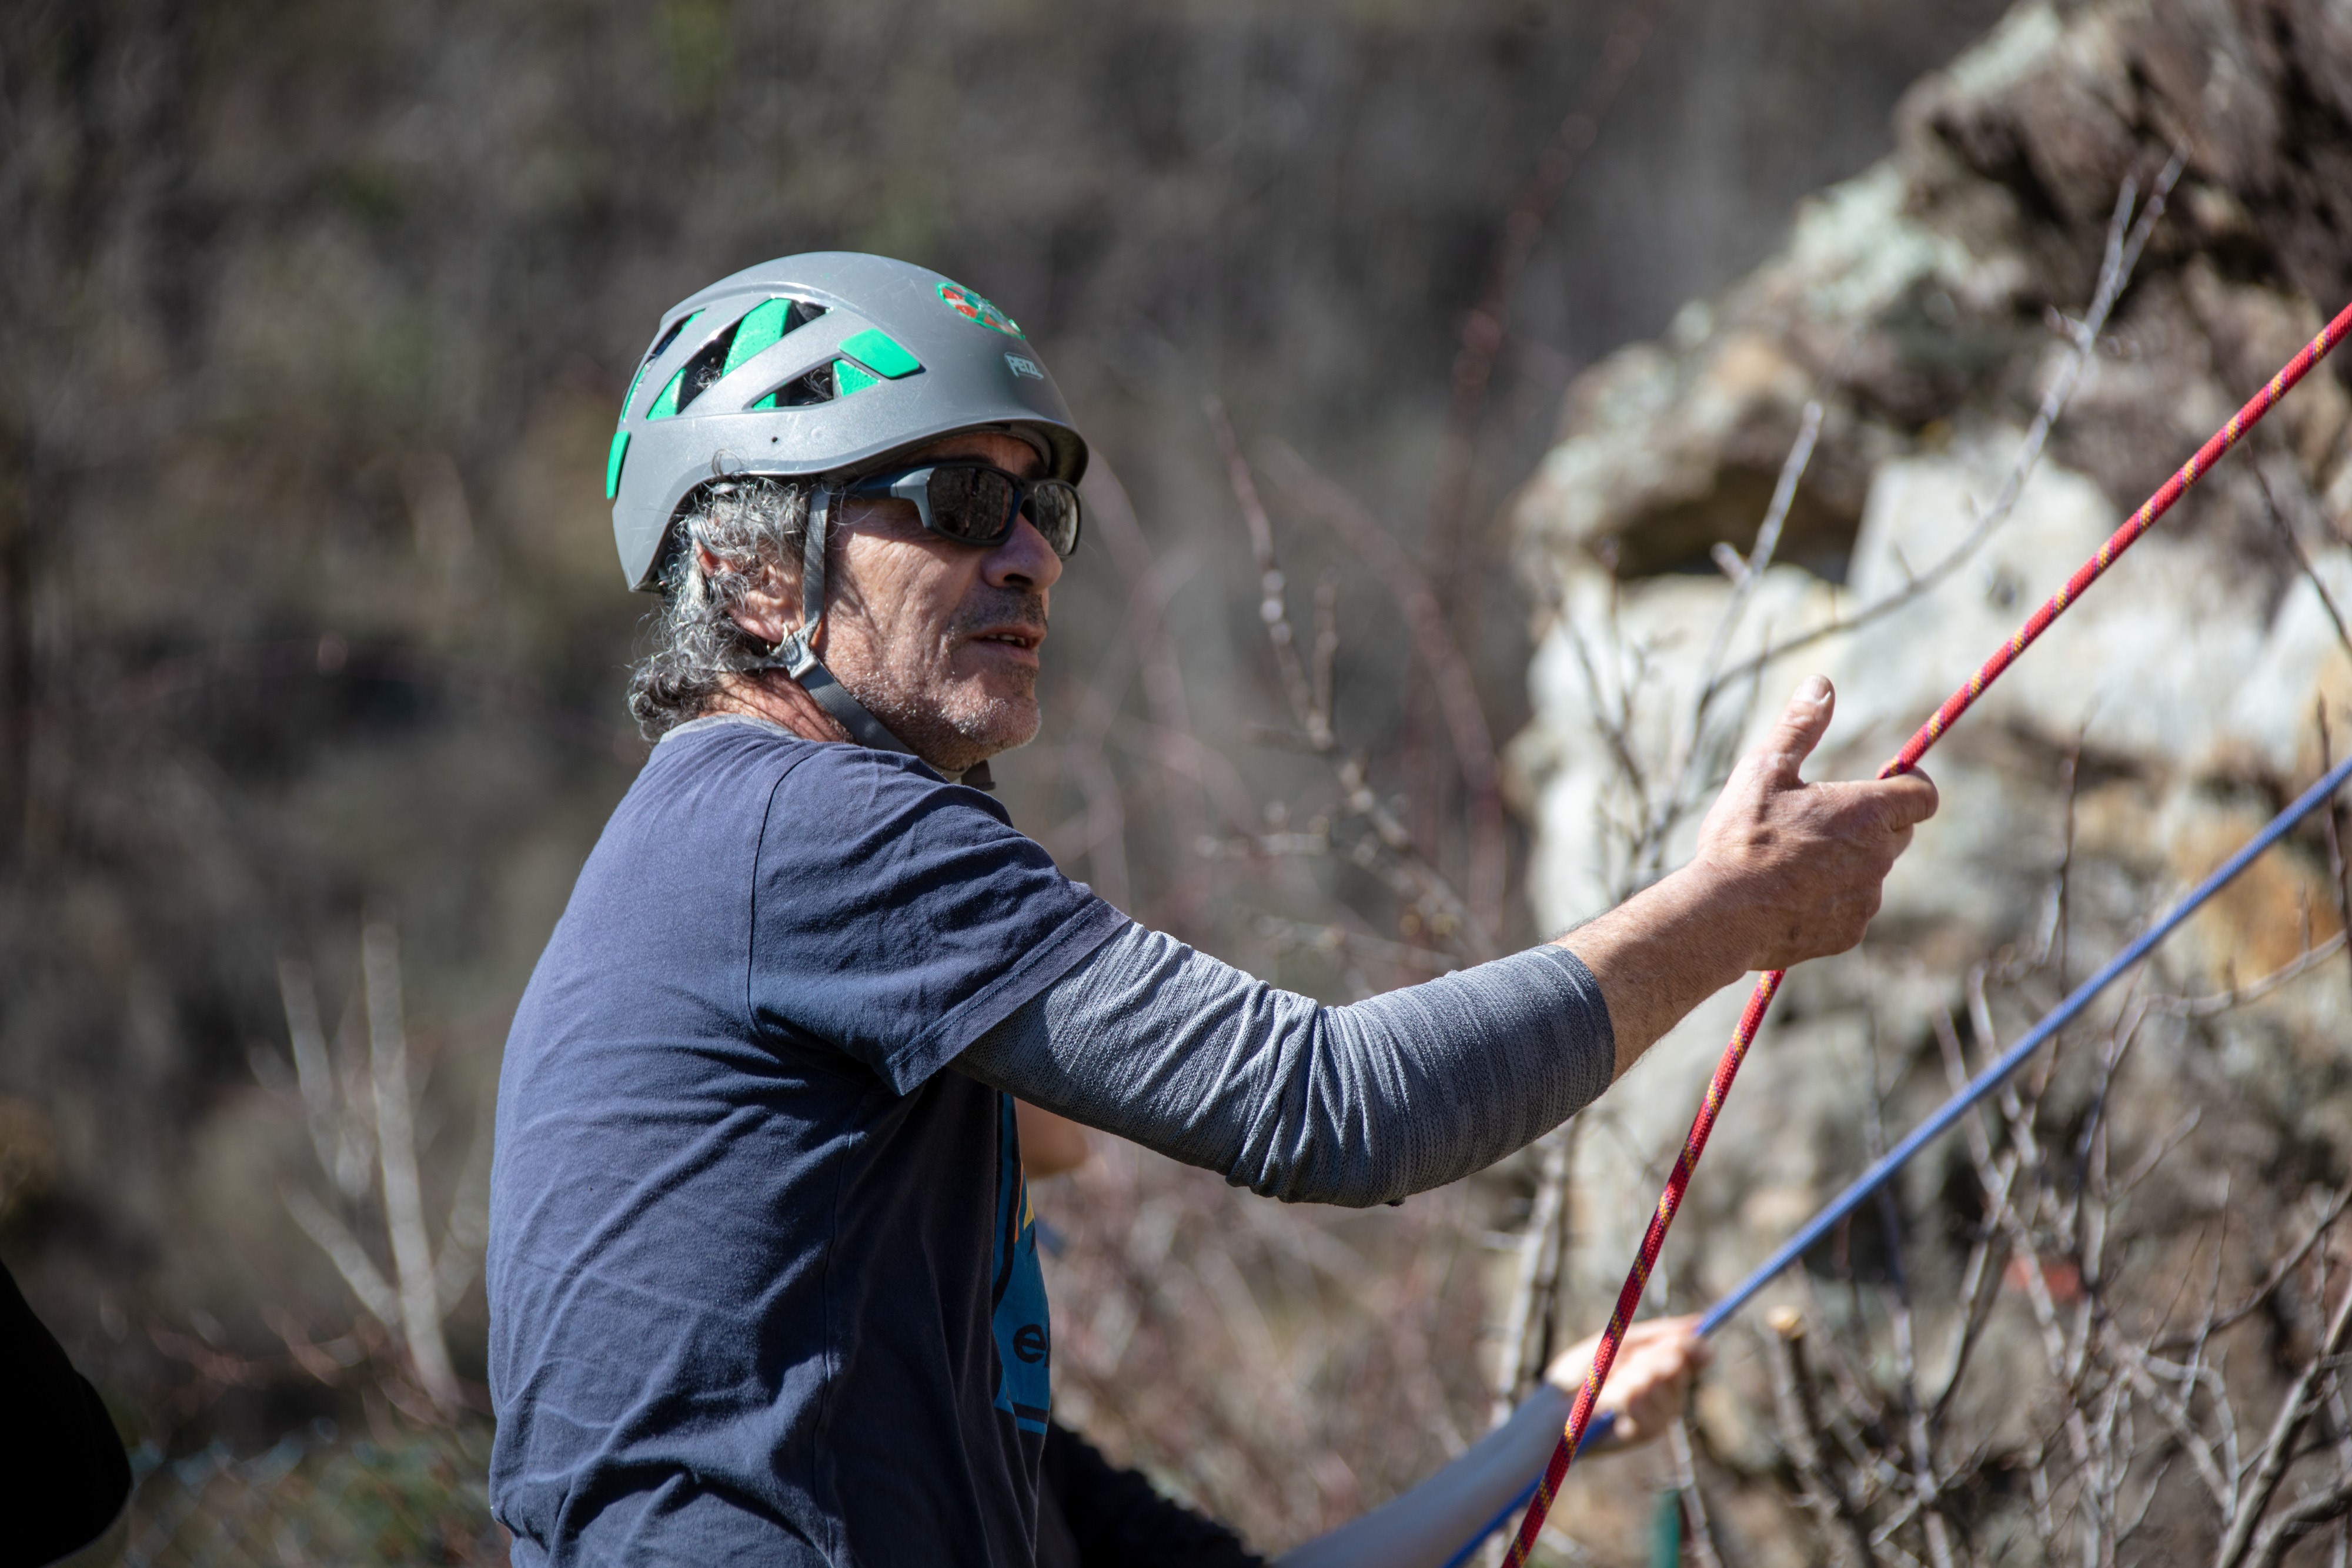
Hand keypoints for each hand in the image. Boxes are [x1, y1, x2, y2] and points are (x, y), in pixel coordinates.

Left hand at [1543, 1315, 1709, 1449]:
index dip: (1690, 1345)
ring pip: (1658, 1380)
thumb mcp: (1621, 1341)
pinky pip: (1642, 1401)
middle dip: (1650, 1355)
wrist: (1558, 1402)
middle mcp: (1670, 1393)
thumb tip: (1699, 1323)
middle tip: (1630, 1360)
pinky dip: (1621, 1394)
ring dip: (1629, 1373)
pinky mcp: (1646, 1431)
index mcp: (1666, 1368)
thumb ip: (1658, 1333)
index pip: (1694, 1355)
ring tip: (1610, 1380)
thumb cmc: (1585, 1370)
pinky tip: (1609, 1398)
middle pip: (1679, 1365)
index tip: (1679, 1339)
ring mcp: (1660, 1413)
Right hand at [1687, 675, 1936, 972]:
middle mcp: (1878, 857)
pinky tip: (1788, 897)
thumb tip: (1822, 685)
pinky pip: (1851, 909)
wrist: (1722, 915)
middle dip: (1870, 825)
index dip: (1908, 785)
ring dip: (1847, 864)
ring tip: (1792, 863)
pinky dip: (1829, 901)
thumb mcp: (1765, 770)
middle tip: (1818, 822)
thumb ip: (1799, 727)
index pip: (1922, 795)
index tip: (1882, 782)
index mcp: (1867, 812)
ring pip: (1871, 873)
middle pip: (1897, 834)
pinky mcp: (1849, 933)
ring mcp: (1866, 899)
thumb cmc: (1743, 838)